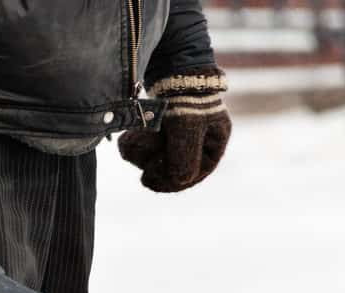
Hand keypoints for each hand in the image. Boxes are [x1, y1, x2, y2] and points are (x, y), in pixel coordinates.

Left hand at [118, 67, 230, 192]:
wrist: (171, 57)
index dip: (170, 182)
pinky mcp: (161, 123)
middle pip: (173, 168)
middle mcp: (199, 140)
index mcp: (215, 143)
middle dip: (152, 162)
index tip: (147, 180)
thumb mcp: (187, 127)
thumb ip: (184, 159)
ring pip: (157, 158)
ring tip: (131, 138)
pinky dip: (137, 142)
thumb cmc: (185, 95)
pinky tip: (129, 135)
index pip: (193, 175)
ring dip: (142, 152)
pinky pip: (146, 145)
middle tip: (136, 157)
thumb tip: (179, 181)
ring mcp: (179, 132)